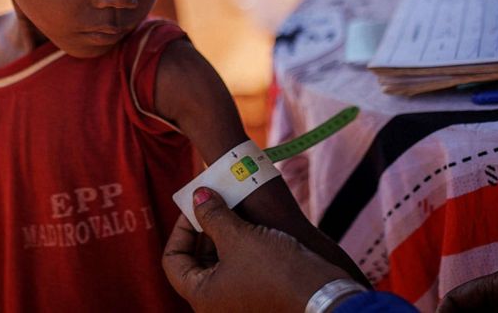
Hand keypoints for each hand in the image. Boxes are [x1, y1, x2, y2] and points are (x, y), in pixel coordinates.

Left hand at [162, 188, 351, 312]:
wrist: (324, 294)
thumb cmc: (276, 269)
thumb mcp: (238, 236)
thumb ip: (211, 214)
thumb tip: (197, 195)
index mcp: (202, 297)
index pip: (172, 261)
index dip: (180, 229)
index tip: (196, 206)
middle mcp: (216, 304)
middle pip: (195, 261)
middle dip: (203, 228)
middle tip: (215, 201)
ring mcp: (237, 301)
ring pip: (218, 262)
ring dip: (223, 233)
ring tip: (234, 206)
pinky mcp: (257, 295)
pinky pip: (238, 267)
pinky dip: (239, 244)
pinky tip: (251, 223)